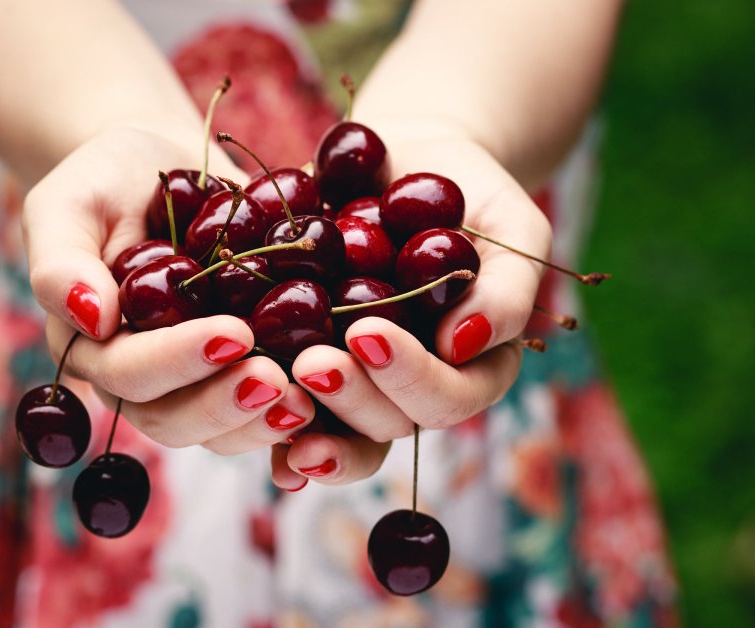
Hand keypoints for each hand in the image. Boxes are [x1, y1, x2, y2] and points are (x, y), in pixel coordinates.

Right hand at [27, 126, 317, 454]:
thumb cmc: (105, 180)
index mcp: (93, 347)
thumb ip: (62, 260)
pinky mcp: (237, 374)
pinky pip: (260, 413)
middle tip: (277, 378)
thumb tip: (93, 317)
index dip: (177, 360)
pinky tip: (331, 395)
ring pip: (220, 430)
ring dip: (262, 422)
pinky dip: (292, 413)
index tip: (232, 333)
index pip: (128, 373)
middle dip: (225, 404)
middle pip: (173, 419)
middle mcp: (139, 380)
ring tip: (309, 396)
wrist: (163, 168)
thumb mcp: (68, 202)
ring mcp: (191, 384)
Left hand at [270, 120, 550, 489]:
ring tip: (269, 384)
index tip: (368, 335)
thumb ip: (507, 287)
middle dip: (352, 400)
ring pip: (336, 429)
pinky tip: (242, 411)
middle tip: (313, 365)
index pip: (451, 399)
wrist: (401, 159)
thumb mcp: (512, 225)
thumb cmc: (470, 191)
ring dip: (306, 420)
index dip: (412, 380)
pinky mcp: (304, 361)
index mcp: (470, 368)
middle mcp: (412, 388)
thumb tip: (463, 344)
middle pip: (389, 425)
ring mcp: (357, 382)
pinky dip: (266, 423)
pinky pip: (286, 407)